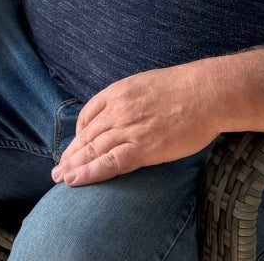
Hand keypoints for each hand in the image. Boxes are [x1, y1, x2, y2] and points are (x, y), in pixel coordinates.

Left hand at [51, 64, 221, 185]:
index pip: (88, 115)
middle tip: (58, 169)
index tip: (74, 146)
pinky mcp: (141, 147)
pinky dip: (89, 172)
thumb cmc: (184, 88)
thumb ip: (130, 98)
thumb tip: (124, 112)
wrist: (206, 92)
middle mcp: (118, 109)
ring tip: (61, 178)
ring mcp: (128, 128)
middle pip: (87, 135)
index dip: (78, 134)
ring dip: (74, 166)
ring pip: (93, 150)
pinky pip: (109, 163)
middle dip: (71, 154)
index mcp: (118, 91)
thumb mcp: (148, 84)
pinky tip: (75, 180)